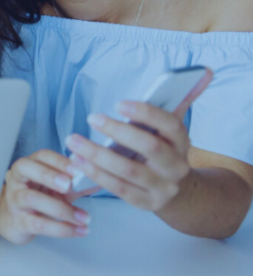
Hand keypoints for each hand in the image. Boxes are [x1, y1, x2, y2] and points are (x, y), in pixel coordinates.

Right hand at [0, 150, 94, 243]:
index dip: (59, 161)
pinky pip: (38, 224)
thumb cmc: (36, 199)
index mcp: (29, 166)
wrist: (12, 220)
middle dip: (49, 175)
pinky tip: (78, 230)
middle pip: (26, 169)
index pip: (41, 156)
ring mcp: (14, 200)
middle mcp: (17, 179)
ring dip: (61, 208)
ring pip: (32, 198)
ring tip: (84, 218)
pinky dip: (61, 228)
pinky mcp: (17, 221)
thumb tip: (101, 181)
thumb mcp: (56, 188)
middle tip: (69, 185)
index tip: (78, 168)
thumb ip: (76, 184)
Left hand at [64, 70, 211, 211]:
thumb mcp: (169, 132)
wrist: (180, 193)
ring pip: (129, 171)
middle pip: (149, 148)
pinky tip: (77, 163)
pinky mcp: (147, 203)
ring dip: (98, 156)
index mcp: (182, 143)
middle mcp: (176, 166)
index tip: (119, 103)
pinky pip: (119, 189)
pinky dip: (96, 175)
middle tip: (91, 117)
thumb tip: (202, 72)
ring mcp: (163, 187)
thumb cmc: (164, 152)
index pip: (170, 125)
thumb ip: (173, 105)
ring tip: (74, 141)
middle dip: (118, 131)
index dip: (147, 113)